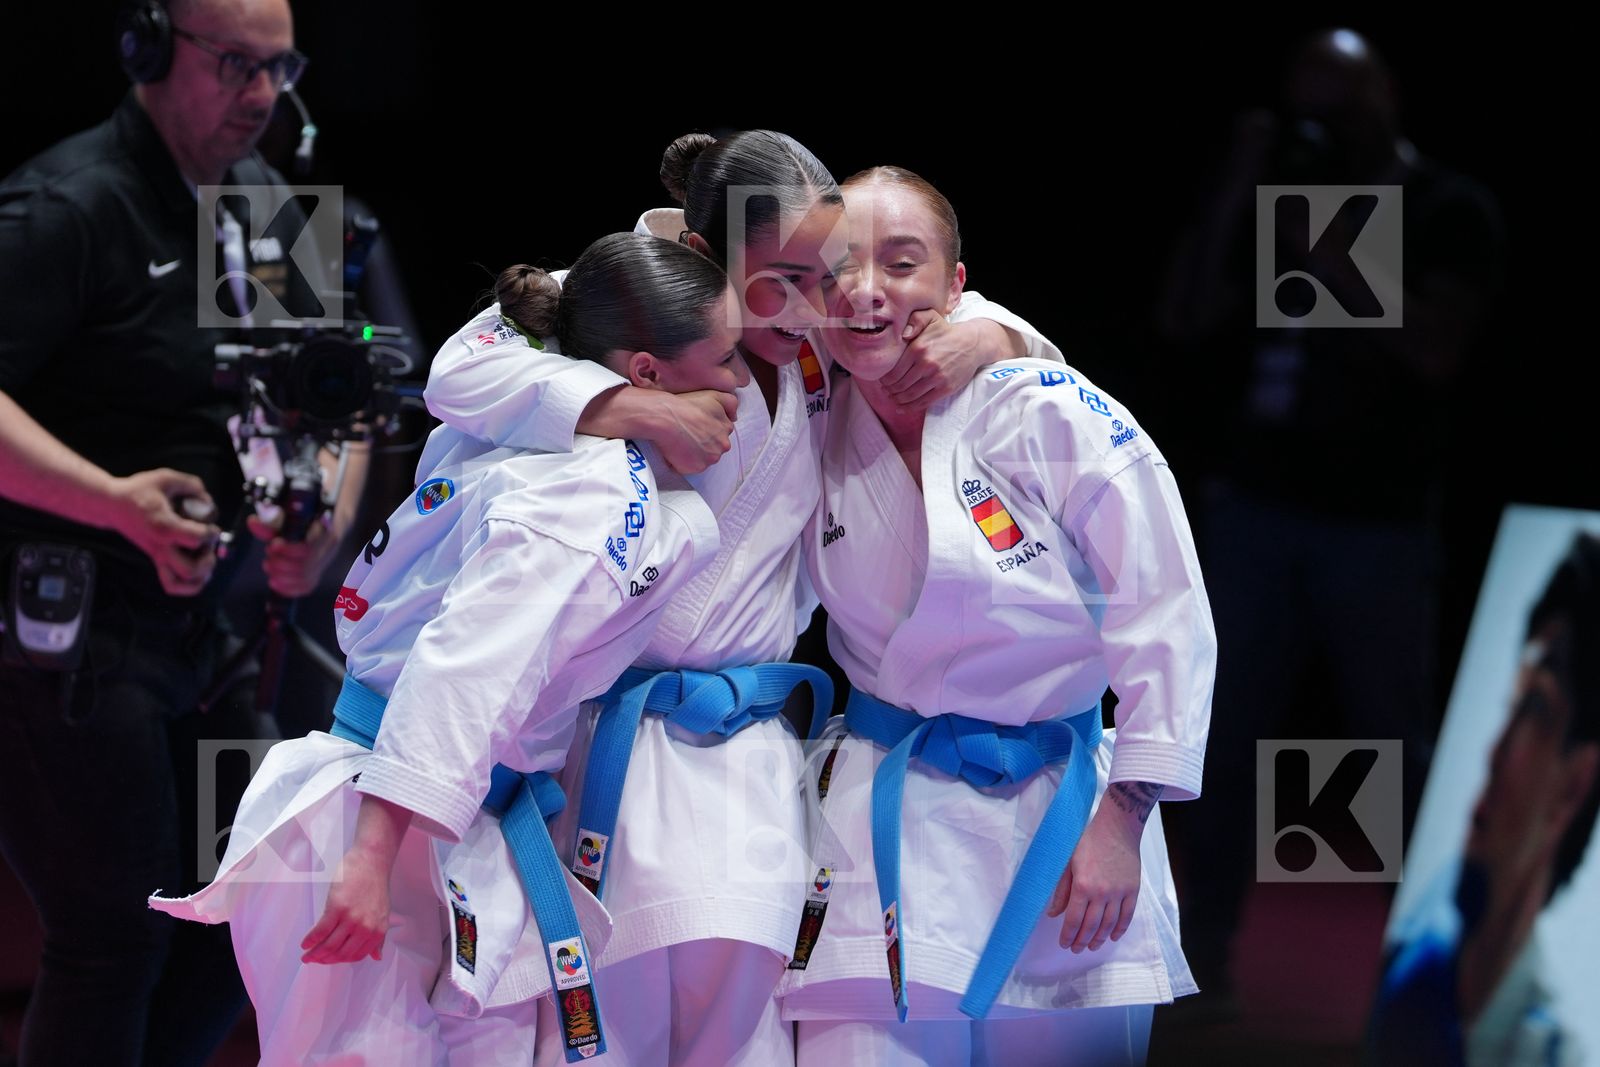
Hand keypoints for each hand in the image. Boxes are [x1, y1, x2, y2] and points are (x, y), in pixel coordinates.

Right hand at [105, 468, 219, 596]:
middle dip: (207, 560)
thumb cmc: (138, 491)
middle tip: (207, 546)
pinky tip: (199, 572)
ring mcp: (157, 555)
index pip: (195, 539)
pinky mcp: (155, 559)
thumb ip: (192, 484)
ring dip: (200, 575)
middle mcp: (161, 546)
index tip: (211, 525)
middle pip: (190, 570)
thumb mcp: (165, 478)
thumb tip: (208, 500)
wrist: (112, 505)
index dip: (210, 533)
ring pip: (180, 583)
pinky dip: (188, 585)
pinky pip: (172, 584)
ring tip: (204, 559)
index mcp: (164, 526)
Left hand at [247, 512, 339, 598]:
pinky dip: (287, 588)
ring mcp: (324, 562)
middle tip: (268, 558)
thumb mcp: (288, 515)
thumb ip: (270, 521)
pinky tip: (274, 581)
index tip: (273, 545)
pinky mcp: (318, 573)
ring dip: (281, 576)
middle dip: (280, 565)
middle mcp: (328, 548)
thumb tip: (252, 522)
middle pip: (304, 567)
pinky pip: (306, 587)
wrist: (324, 518)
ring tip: (269, 566)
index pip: (308, 549)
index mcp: (324, 530)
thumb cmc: (303, 516)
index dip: (288, 551)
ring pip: (304, 579)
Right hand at [299, 842, 393, 964]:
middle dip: (324, 960)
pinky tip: (305, 944)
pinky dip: (310, 940)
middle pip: (340, 954)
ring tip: (306, 956)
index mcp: (377, 931)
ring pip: (329, 945)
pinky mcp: (337, 908)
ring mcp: (351, 919)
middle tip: (313, 960)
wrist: (372, 861)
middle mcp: (365, 928)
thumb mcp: (382, 914)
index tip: (328, 960)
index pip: (355, 956)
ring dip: (315, 954)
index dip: (339, 961)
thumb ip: (378, 937)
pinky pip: (321, 931)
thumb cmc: (375, 885)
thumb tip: (377, 957)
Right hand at [654, 389, 737, 474]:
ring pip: (703, 459)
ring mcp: (709, 459)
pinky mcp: (695, 468)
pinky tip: (674, 450)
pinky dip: (682, 462)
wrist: (664, 418)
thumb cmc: (686, 405)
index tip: (695, 425)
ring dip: (693, 454)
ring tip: (679, 441)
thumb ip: (730, 403)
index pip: (720, 434)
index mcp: (726, 429)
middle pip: (713, 448)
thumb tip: (735, 417)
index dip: (706, 430)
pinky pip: (690, 468)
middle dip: (703, 443)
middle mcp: (722, 446)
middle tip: (687, 433)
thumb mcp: (714, 395)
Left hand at [881, 312, 999, 409]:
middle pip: (900, 385)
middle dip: (889, 391)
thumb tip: (903, 334)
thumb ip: (914, 320)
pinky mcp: (945, 388)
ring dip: (897, 400)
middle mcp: (926, 364)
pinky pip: (923, 402)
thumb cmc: (946, 332)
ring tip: (893, 398)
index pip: (894, 371)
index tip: (882, 382)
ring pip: (910, 395)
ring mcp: (937, 378)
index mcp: (918, 348)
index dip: (885, 380)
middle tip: (886, 392)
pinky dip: (910, 407)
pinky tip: (901, 407)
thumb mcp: (930, 317)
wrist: (972, 344)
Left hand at [1046, 781, 1161, 952]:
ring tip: (1092, 946)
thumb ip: (1061, 890)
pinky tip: (1113, 937)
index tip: (1064, 944)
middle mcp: (1101, 893)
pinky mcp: (1132, 890)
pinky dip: (1120, 929)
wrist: (1117, 828)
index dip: (1068, 935)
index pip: (1073, 919)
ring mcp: (1119, 893)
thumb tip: (1053, 913)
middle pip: (1091, 925)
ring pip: (1109, 924)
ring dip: (1100, 938)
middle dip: (1082, 941)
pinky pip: (1127, 916)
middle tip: (1076, 949)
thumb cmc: (1088, 841)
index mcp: (1082, 885)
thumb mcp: (1068, 862)